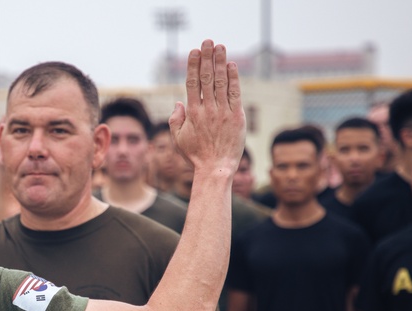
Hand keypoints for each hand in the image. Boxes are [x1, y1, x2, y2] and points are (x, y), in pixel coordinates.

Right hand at [169, 40, 244, 175]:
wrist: (215, 168)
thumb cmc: (196, 155)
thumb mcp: (179, 139)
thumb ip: (176, 119)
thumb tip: (178, 103)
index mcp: (192, 113)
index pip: (192, 83)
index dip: (193, 65)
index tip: (194, 51)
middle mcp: (207, 109)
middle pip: (206, 77)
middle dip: (207, 57)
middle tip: (208, 41)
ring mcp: (222, 112)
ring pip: (221, 82)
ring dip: (220, 62)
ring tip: (220, 47)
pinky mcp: (236, 117)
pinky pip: (235, 94)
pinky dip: (234, 79)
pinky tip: (232, 65)